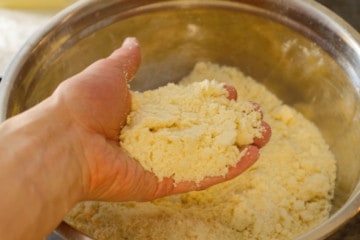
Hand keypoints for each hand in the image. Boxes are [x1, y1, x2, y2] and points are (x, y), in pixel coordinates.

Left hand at [54, 37, 270, 201]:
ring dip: (238, 146)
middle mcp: (157, 138)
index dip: (209, 99)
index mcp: (146, 114)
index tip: (227, 92)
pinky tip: (252, 159)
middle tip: (256, 117)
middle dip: (232, 124)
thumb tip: (133, 45)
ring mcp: (163, 162)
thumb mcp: (107, 74)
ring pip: (208, 155)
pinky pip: (201, 177)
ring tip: (264, 136)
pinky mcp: (164, 182)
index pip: (187, 107)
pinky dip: (228, 170)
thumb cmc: (85, 105)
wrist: (67, 141)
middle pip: (204, 131)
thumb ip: (125, 63)